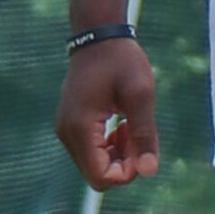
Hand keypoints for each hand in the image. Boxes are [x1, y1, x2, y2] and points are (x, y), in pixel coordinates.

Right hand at [53, 37, 158, 188]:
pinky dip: (109, 147)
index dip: (127, 173)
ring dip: (118, 155)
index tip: (142, 146)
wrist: (98, 36)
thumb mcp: (140, 95)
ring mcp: (65, 130)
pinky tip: (121, 125)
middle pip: (96, 175)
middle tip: (138, 134)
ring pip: (94, 165)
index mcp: (79, 128)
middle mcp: (66, 133)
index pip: (101, 177)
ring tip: (131, 126)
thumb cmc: (121, 61)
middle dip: (123, 164)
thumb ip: (144, 134)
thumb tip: (149, 171)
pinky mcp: (70, 126)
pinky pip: (90, 152)